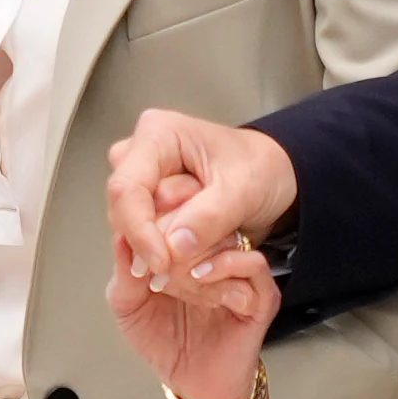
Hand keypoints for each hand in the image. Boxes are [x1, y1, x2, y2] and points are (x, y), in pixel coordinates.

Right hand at [107, 108, 296, 315]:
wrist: (273, 175)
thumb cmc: (260, 168)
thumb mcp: (245, 190)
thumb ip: (210, 217)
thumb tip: (174, 248)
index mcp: (157, 134)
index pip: (127, 189)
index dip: (139, 231)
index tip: (162, 264)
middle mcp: (139, 155)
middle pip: (124, 211)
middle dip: (154, 241)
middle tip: (198, 257)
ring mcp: (140, 180)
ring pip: (131, 228)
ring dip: (163, 248)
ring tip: (208, 248)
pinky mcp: (147, 204)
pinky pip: (142, 236)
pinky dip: (166, 252)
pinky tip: (196, 255)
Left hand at [107, 171, 278, 398]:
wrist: (192, 384)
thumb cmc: (165, 342)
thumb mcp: (129, 304)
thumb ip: (126, 270)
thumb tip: (122, 236)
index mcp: (187, 248)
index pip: (182, 207)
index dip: (158, 209)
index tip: (137, 227)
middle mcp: (216, 254)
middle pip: (208, 215)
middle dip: (174, 230)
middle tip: (153, 252)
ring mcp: (240, 274)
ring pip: (230, 236)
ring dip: (197, 250)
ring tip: (173, 272)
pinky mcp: (259, 297)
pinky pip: (253, 266)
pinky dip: (225, 266)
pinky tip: (199, 279)